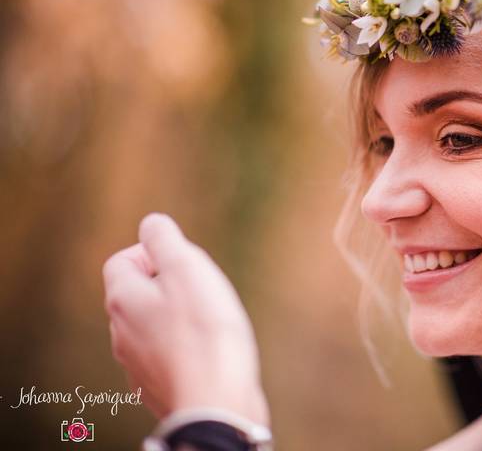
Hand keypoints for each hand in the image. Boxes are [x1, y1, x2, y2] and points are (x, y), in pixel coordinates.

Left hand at [102, 214, 268, 426]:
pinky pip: (166, 356)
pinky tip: (210, 352)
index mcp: (123, 300)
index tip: (185, 263)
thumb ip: (165, 240)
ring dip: (177, 318)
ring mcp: (137, 364)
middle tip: (203, 290)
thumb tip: (151, 224)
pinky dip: (184, 348)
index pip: (121, 261)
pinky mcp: (157, 387)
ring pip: (151, 327)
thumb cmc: (205, 331)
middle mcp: (121, 333)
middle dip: (168, 285)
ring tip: (211, 321)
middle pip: (137, 294)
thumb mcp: (187, 268)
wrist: (215, 401)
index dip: (152, 253)